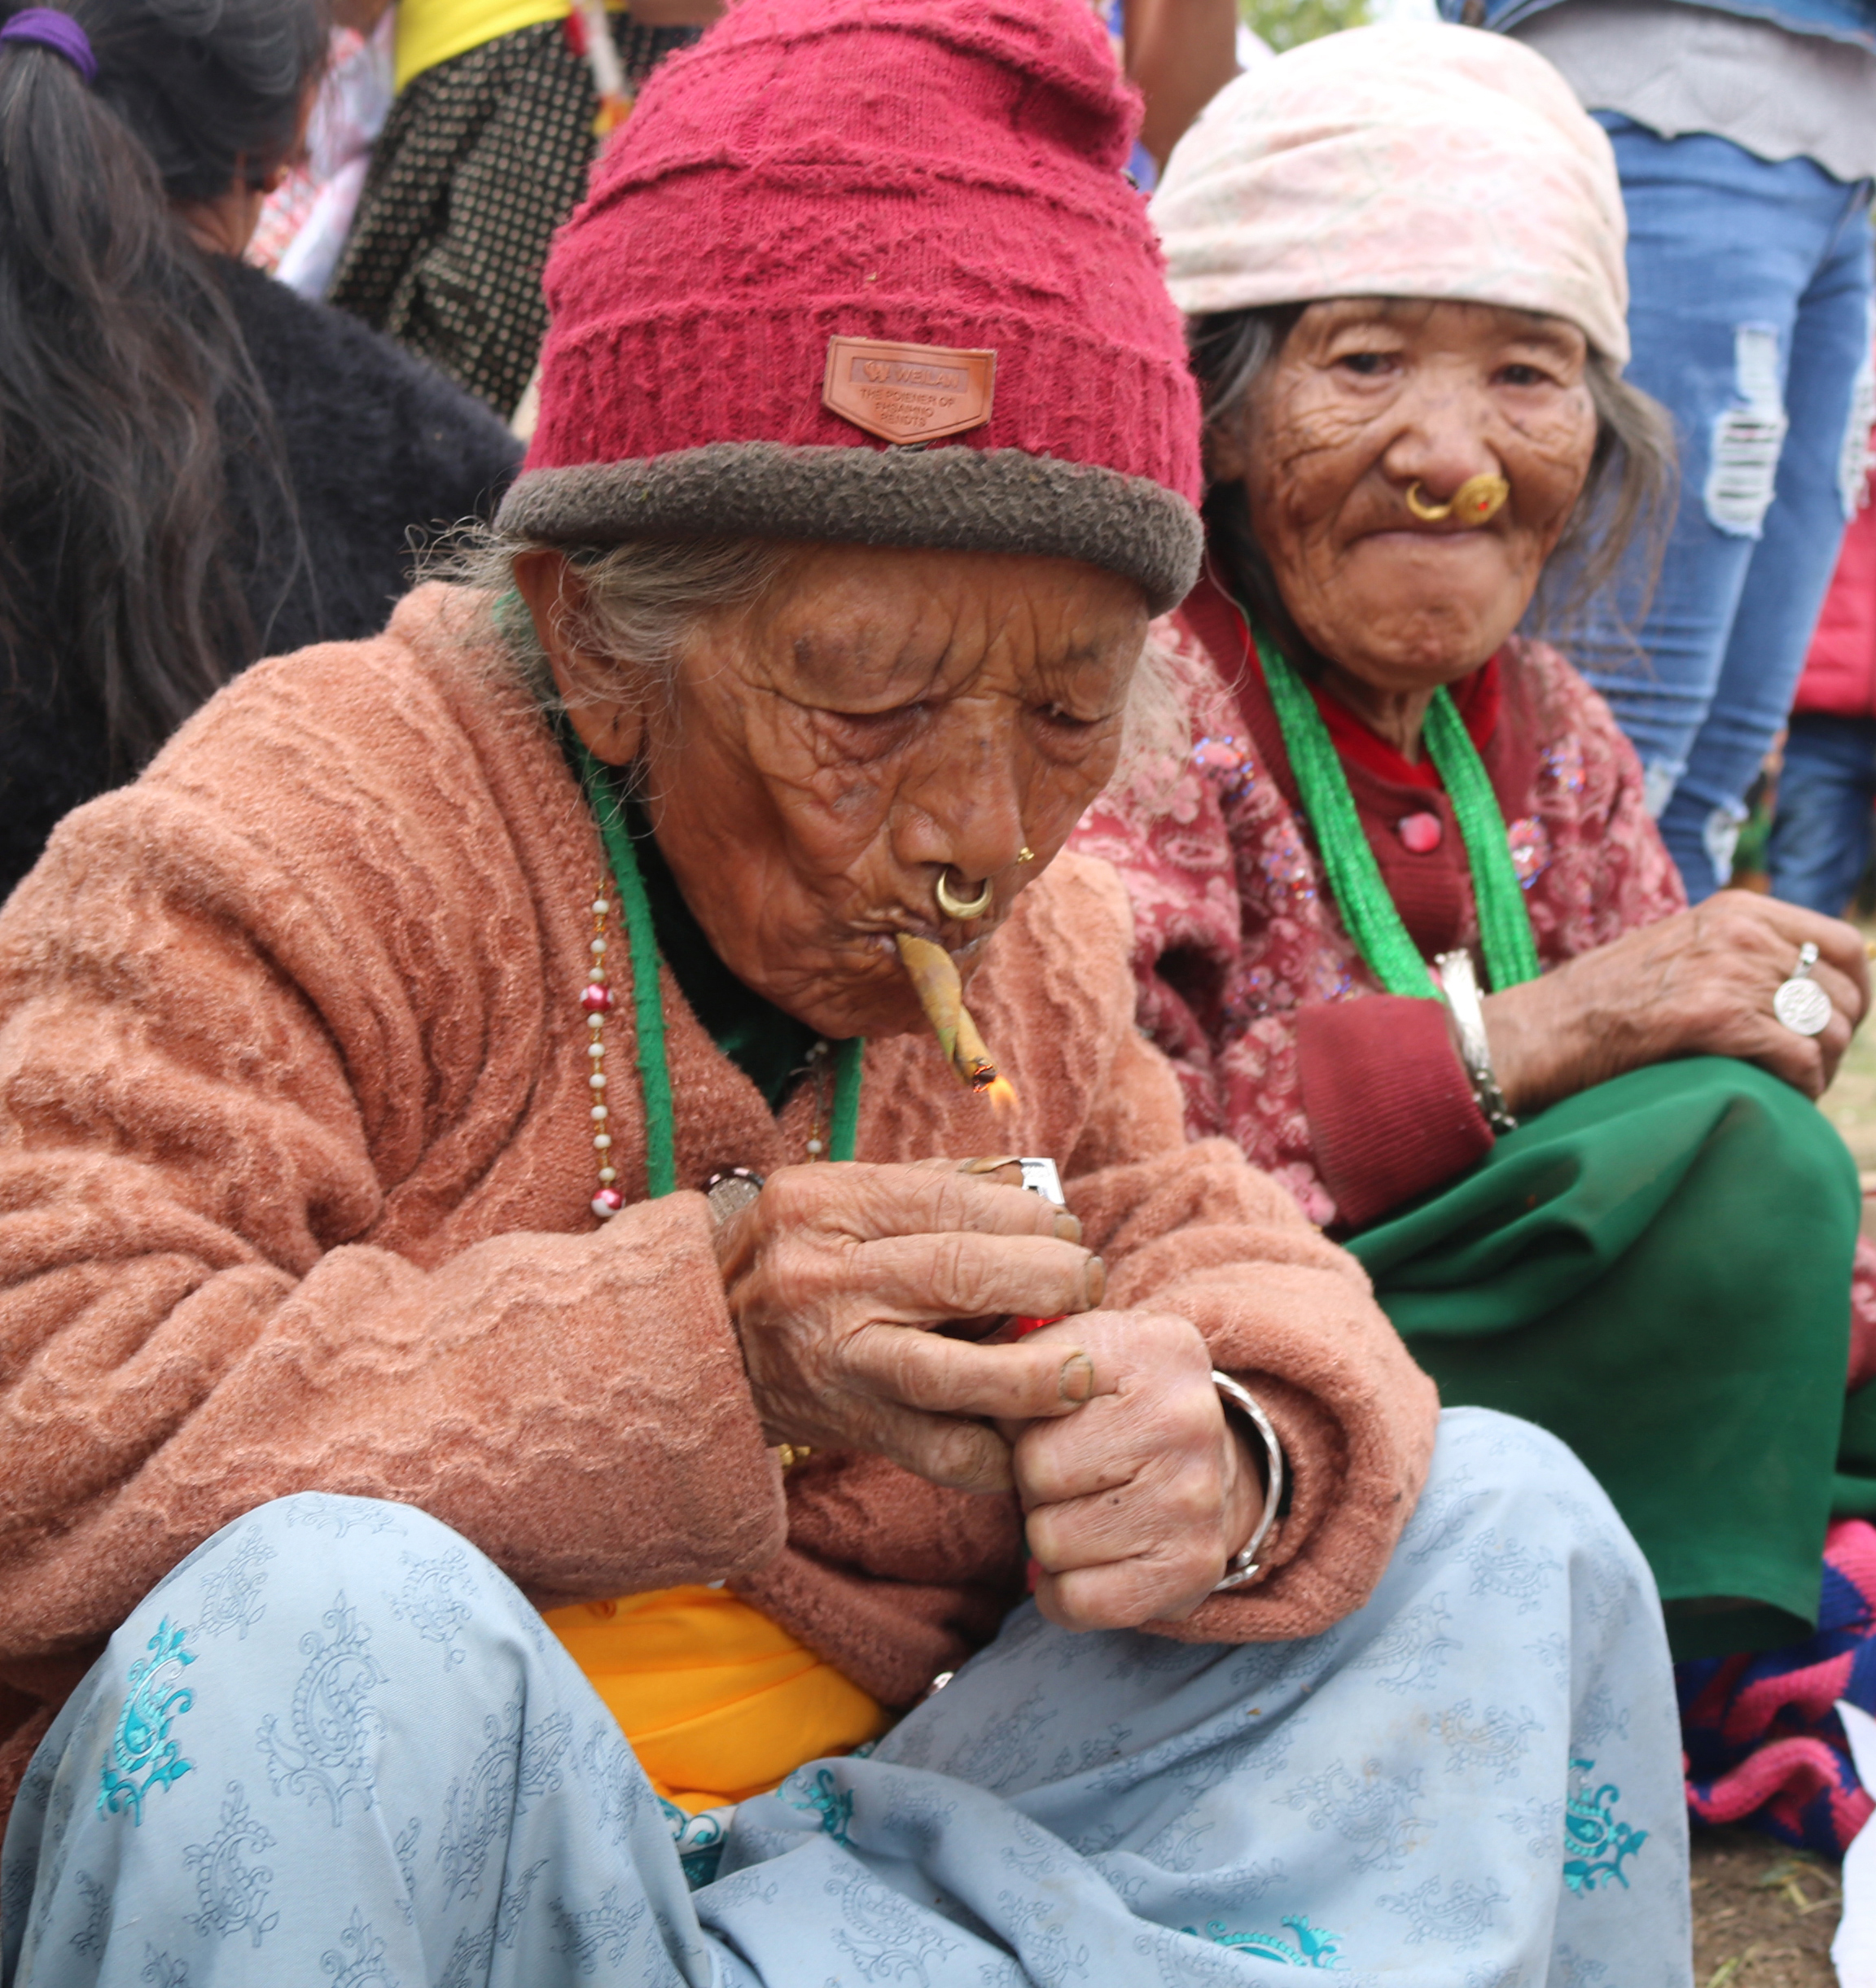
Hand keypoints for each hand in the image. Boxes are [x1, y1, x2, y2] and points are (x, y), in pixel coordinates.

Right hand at [713, 1162, 1106, 1491]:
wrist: (698, 1344)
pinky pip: (937, 1451)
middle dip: (1049, 1279)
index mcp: (823, 1204)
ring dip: (1035, 1373)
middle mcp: (823, 1278)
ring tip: (1081, 1367)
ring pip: (952, 1373)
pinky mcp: (848, 1426)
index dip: (1029, 1217)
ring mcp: (834, 1359)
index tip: (1065, 1230)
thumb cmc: (792, 1257)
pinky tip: (1028, 1436)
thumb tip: (1031, 1188)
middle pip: (962, 1274)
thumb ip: (930, 1187)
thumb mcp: (837, 1198)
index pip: (952, 1201)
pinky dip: (995, 1452)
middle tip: (1089, 1285)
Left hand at [1001, 1313, 1263, 1630]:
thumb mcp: (1070, 1350)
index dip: (1017, 1419)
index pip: (1026, 1399)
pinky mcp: (1193, 1567)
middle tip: (1072, 1471)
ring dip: (1050, 1534)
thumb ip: (1009, 1358)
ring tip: (1087, 1507)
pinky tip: (1092, 1557)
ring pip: (1049, 1542)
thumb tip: (943, 1394)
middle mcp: (1185, 1416)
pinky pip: (1078, 1602)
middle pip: (1035, 1473)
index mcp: (1151, 1346)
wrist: (1210, 1460)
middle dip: (1033, 1480)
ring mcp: (1196, 1496)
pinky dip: (1066, 1593)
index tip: (1046, 1418)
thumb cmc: (1113, 1404)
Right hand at [1482, 892, 1868, 1114]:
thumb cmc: (1599, 1006)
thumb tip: (1805, 988)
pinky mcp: (1716, 1018)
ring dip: (1817, 1070)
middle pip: (1843, 994)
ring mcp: (1728, 973)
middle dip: (1834, 1040)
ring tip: (1788, 1090)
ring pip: (1827, 1031)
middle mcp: (1739, 934)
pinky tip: (1775, 1098)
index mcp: (1736, 910)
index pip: (1844, 943)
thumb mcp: (1678, 953)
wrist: (1540, 1031)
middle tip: (1804, 1070)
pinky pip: (1798, 1060)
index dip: (1852, 991)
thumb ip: (1737, 956)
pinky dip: (1798, 1088)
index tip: (1832, 1025)